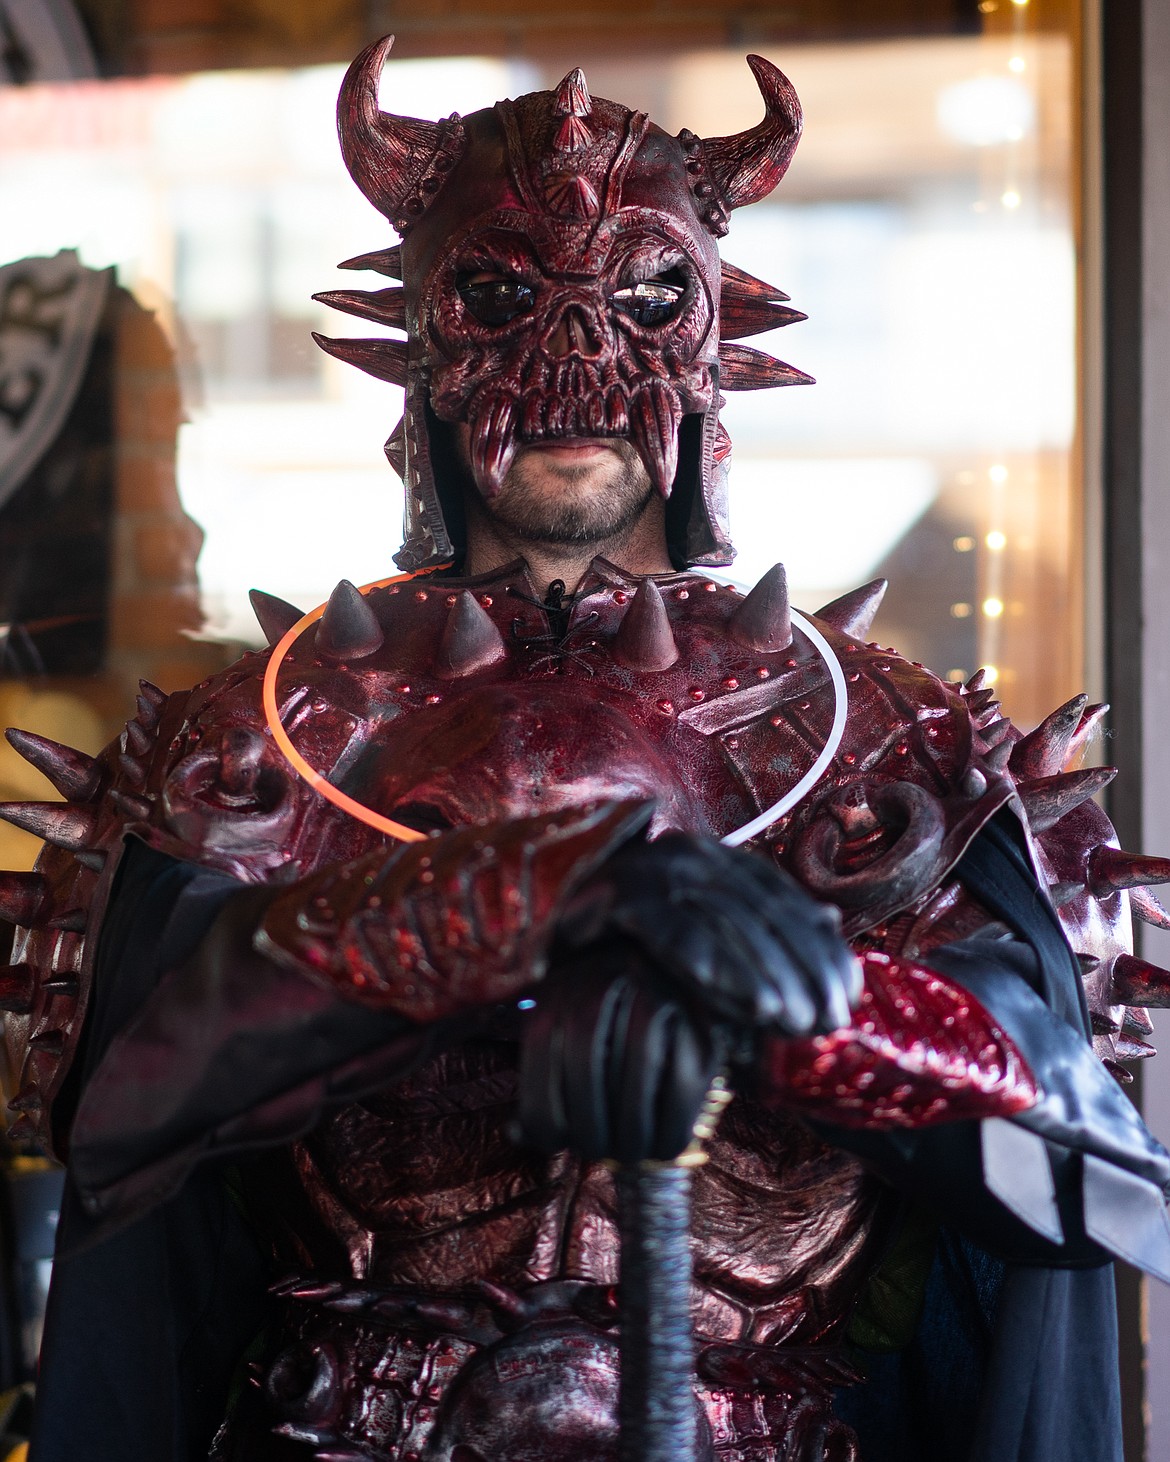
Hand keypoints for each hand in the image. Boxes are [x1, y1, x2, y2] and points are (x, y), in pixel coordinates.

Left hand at [516, 940, 727, 1162]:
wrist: (660, 970)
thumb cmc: (599, 1024)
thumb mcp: (560, 1034)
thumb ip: (541, 1081)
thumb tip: (516, 1133)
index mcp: (559, 988)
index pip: (541, 1056)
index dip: (544, 1113)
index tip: (558, 1144)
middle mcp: (604, 982)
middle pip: (587, 1064)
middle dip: (590, 1127)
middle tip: (600, 1153)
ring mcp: (655, 995)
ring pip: (636, 1073)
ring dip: (631, 1132)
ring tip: (631, 1154)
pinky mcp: (698, 1019)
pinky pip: (683, 1082)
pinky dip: (672, 1125)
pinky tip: (665, 1145)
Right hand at [556, 832, 861, 1037]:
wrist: (525, 930)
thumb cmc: (620, 947)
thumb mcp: (695, 937)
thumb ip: (756, 928)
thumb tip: (831, 923)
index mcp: (712, 858)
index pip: (782, 899)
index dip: (819, 949)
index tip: (848, 997)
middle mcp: (685, 852)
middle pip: (760, 909)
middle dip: (800, 967)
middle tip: (825, 1020)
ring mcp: (647, 866)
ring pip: (722, 919)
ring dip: (762, 972)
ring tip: (791, 1020)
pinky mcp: (610, 891)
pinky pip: (670, 929)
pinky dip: (707, 963)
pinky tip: (739, 1000)